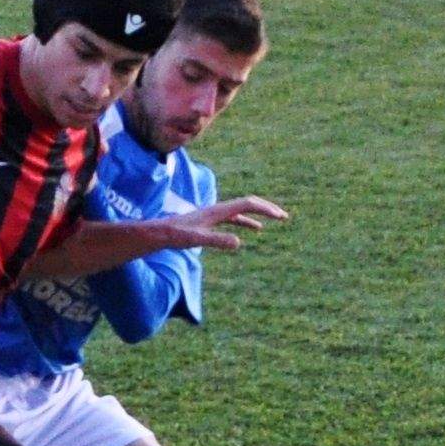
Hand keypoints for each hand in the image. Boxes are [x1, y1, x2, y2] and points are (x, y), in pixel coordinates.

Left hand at [143, 195, 291, 253]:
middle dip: (267, 208)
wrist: (159, 233)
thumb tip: (238, 242)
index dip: (265, 209)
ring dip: (260, 213)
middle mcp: (219, 209)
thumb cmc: (176, 237)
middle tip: (285, 216)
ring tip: (276, 219)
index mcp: (218, 211)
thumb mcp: (197, 240)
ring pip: (243, 210)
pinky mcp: (211, 221)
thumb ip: (216, 240)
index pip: (247, 204)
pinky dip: (248, 221)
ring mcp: (215, 214)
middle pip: (248, 203)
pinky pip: (235, 218)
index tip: (280, 216)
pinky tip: (254, 229)